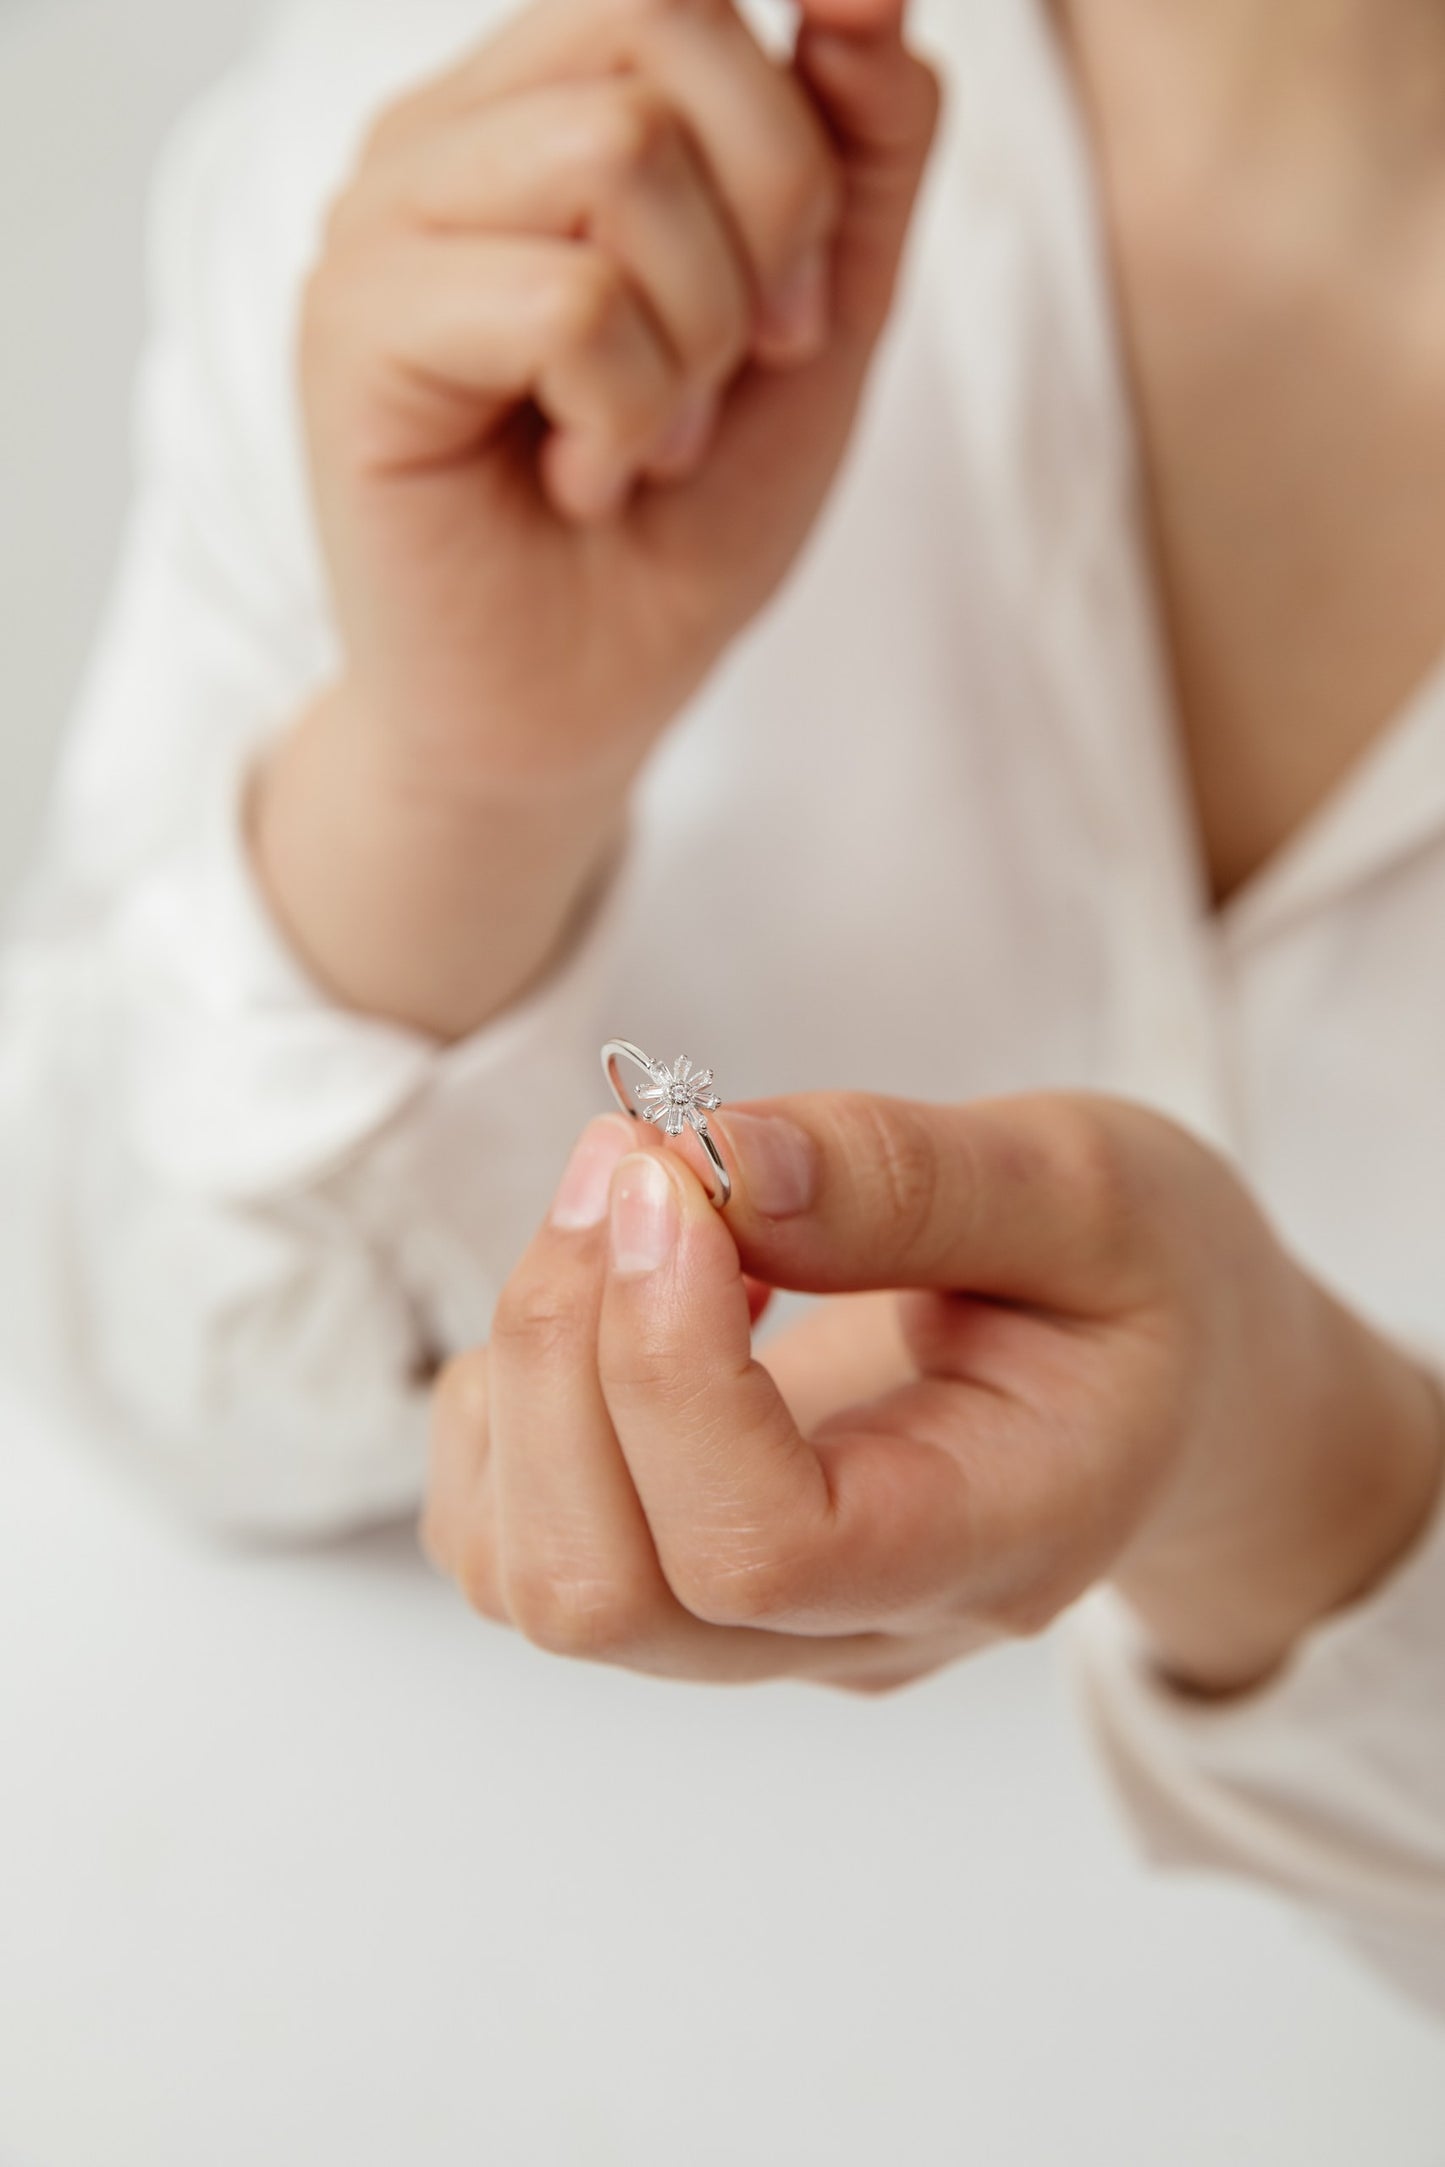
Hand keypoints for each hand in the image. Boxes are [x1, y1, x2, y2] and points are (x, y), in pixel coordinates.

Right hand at [251, 0, 938, 1036]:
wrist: (576, 710)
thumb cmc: (678, 526)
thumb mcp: (818, 325)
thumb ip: (861, 155)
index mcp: (545, 103)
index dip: (804, 136)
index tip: (796, 311)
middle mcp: (450, 133)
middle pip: (662, 21)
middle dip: (769, 218)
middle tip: (734, 371)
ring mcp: (386, 220)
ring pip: (617, 149)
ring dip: (693, 334)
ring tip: (646, 440)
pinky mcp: (355, 329)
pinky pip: (568, 299)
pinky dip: (628, 413)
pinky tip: (586, 478)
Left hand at [422, 1094, 1444, 1694]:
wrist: (1156, 1379)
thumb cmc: (1142, 1284)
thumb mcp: (1086, 1188)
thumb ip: (910, 1178)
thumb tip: (717, 1166)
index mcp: (990, 1543)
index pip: (762, 1552)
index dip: (669, 1369)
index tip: (676, 1181)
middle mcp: (856, 1624)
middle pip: (613, 1591)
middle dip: (568, 1349)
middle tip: (635, 1159)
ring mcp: (758, 1627)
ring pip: (532, 1577)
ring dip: (527, 1365)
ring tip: (633, 1209)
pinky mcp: (678, 1581)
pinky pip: (505, 1540)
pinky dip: (506, 1399)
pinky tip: (611, 1293)